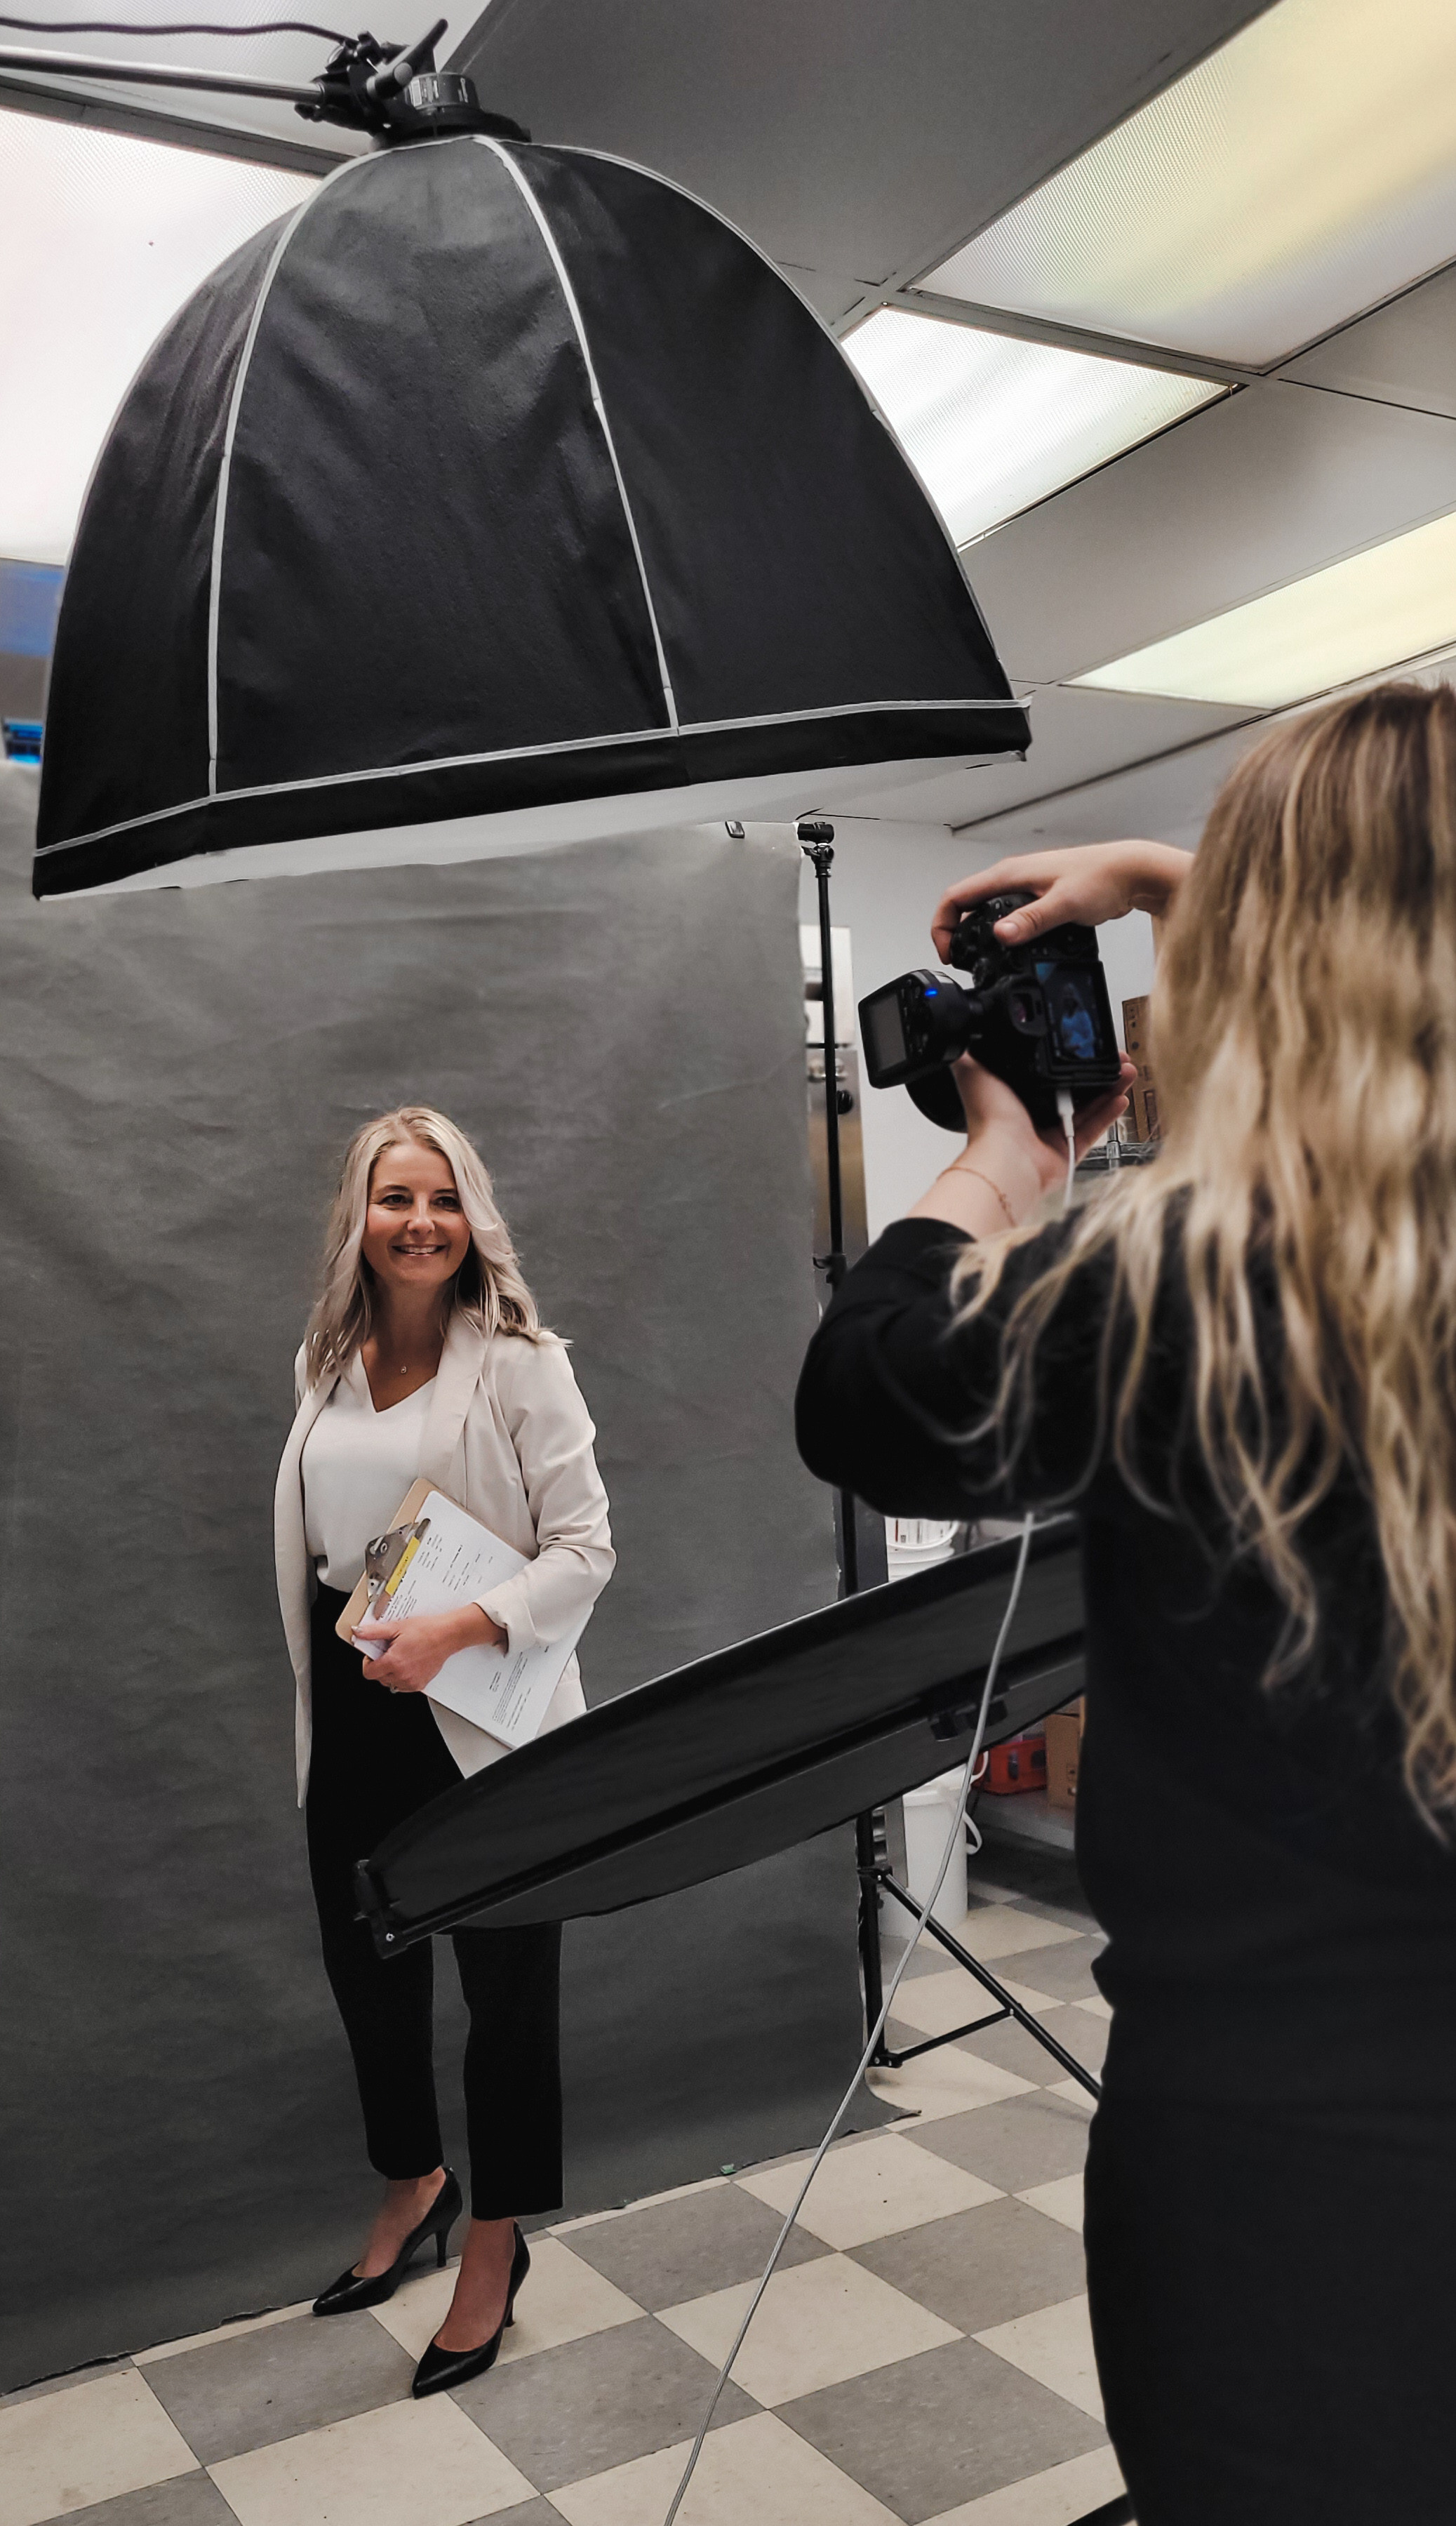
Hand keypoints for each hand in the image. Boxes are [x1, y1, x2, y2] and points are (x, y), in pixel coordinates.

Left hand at [354, 1605, 504, 1694]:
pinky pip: (404, 1686)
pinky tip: (409, 1663)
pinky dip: (402, 1677)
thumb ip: (373, 1632)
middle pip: (379, 1678)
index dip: (368, 1662)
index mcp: (393, 1662)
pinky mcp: (420, 1684)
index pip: (368, 1673)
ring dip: (391, 1673)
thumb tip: (357, 1632)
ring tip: (401, 1657)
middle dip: (380, 1666)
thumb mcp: (396, 1627)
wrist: (448, 1635)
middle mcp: (402, 1675)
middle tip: (390, 1652)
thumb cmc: (426, 1630)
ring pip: (391, 1683)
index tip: (374, 1654)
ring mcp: (412, 1682)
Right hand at [930, 841, 1190, 959]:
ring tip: (978, 960)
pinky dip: (999, 933)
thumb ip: (1030, 921)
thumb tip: (1000, 934)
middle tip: (960, 962)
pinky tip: (1009, 950)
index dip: (942, 925)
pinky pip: (1007, 915)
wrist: (1130, 873)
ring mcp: (1024, 887)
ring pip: (985, 910)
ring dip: (976, 934)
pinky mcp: (1037, 898)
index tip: (948, 953)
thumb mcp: (1063, 904)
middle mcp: (1012, 878)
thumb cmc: (1102, 878)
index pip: (957, 896)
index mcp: (1009, 875)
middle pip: (966, 904)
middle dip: (955, 933)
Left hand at [950, 1053, 1137, 1203]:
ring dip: (1108, 1086)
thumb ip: (969, 1052)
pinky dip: (1108, 1113)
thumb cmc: (989, 1119)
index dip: (1067, 1056)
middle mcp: (1034, 1113)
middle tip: (1114, 1056)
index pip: (1047, 1070)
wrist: (1006, 1156)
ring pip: (1088, 1105)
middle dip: (1096, 1070)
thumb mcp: (974, 1072)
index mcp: (1015, 1094)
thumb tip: (957, 1034)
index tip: (1086, 1043)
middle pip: (1073, 1086)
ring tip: (1125, 1070)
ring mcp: (1051, 1132)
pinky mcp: (1068, 1150)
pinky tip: (1120, 1097)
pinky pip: (1093, 1129)